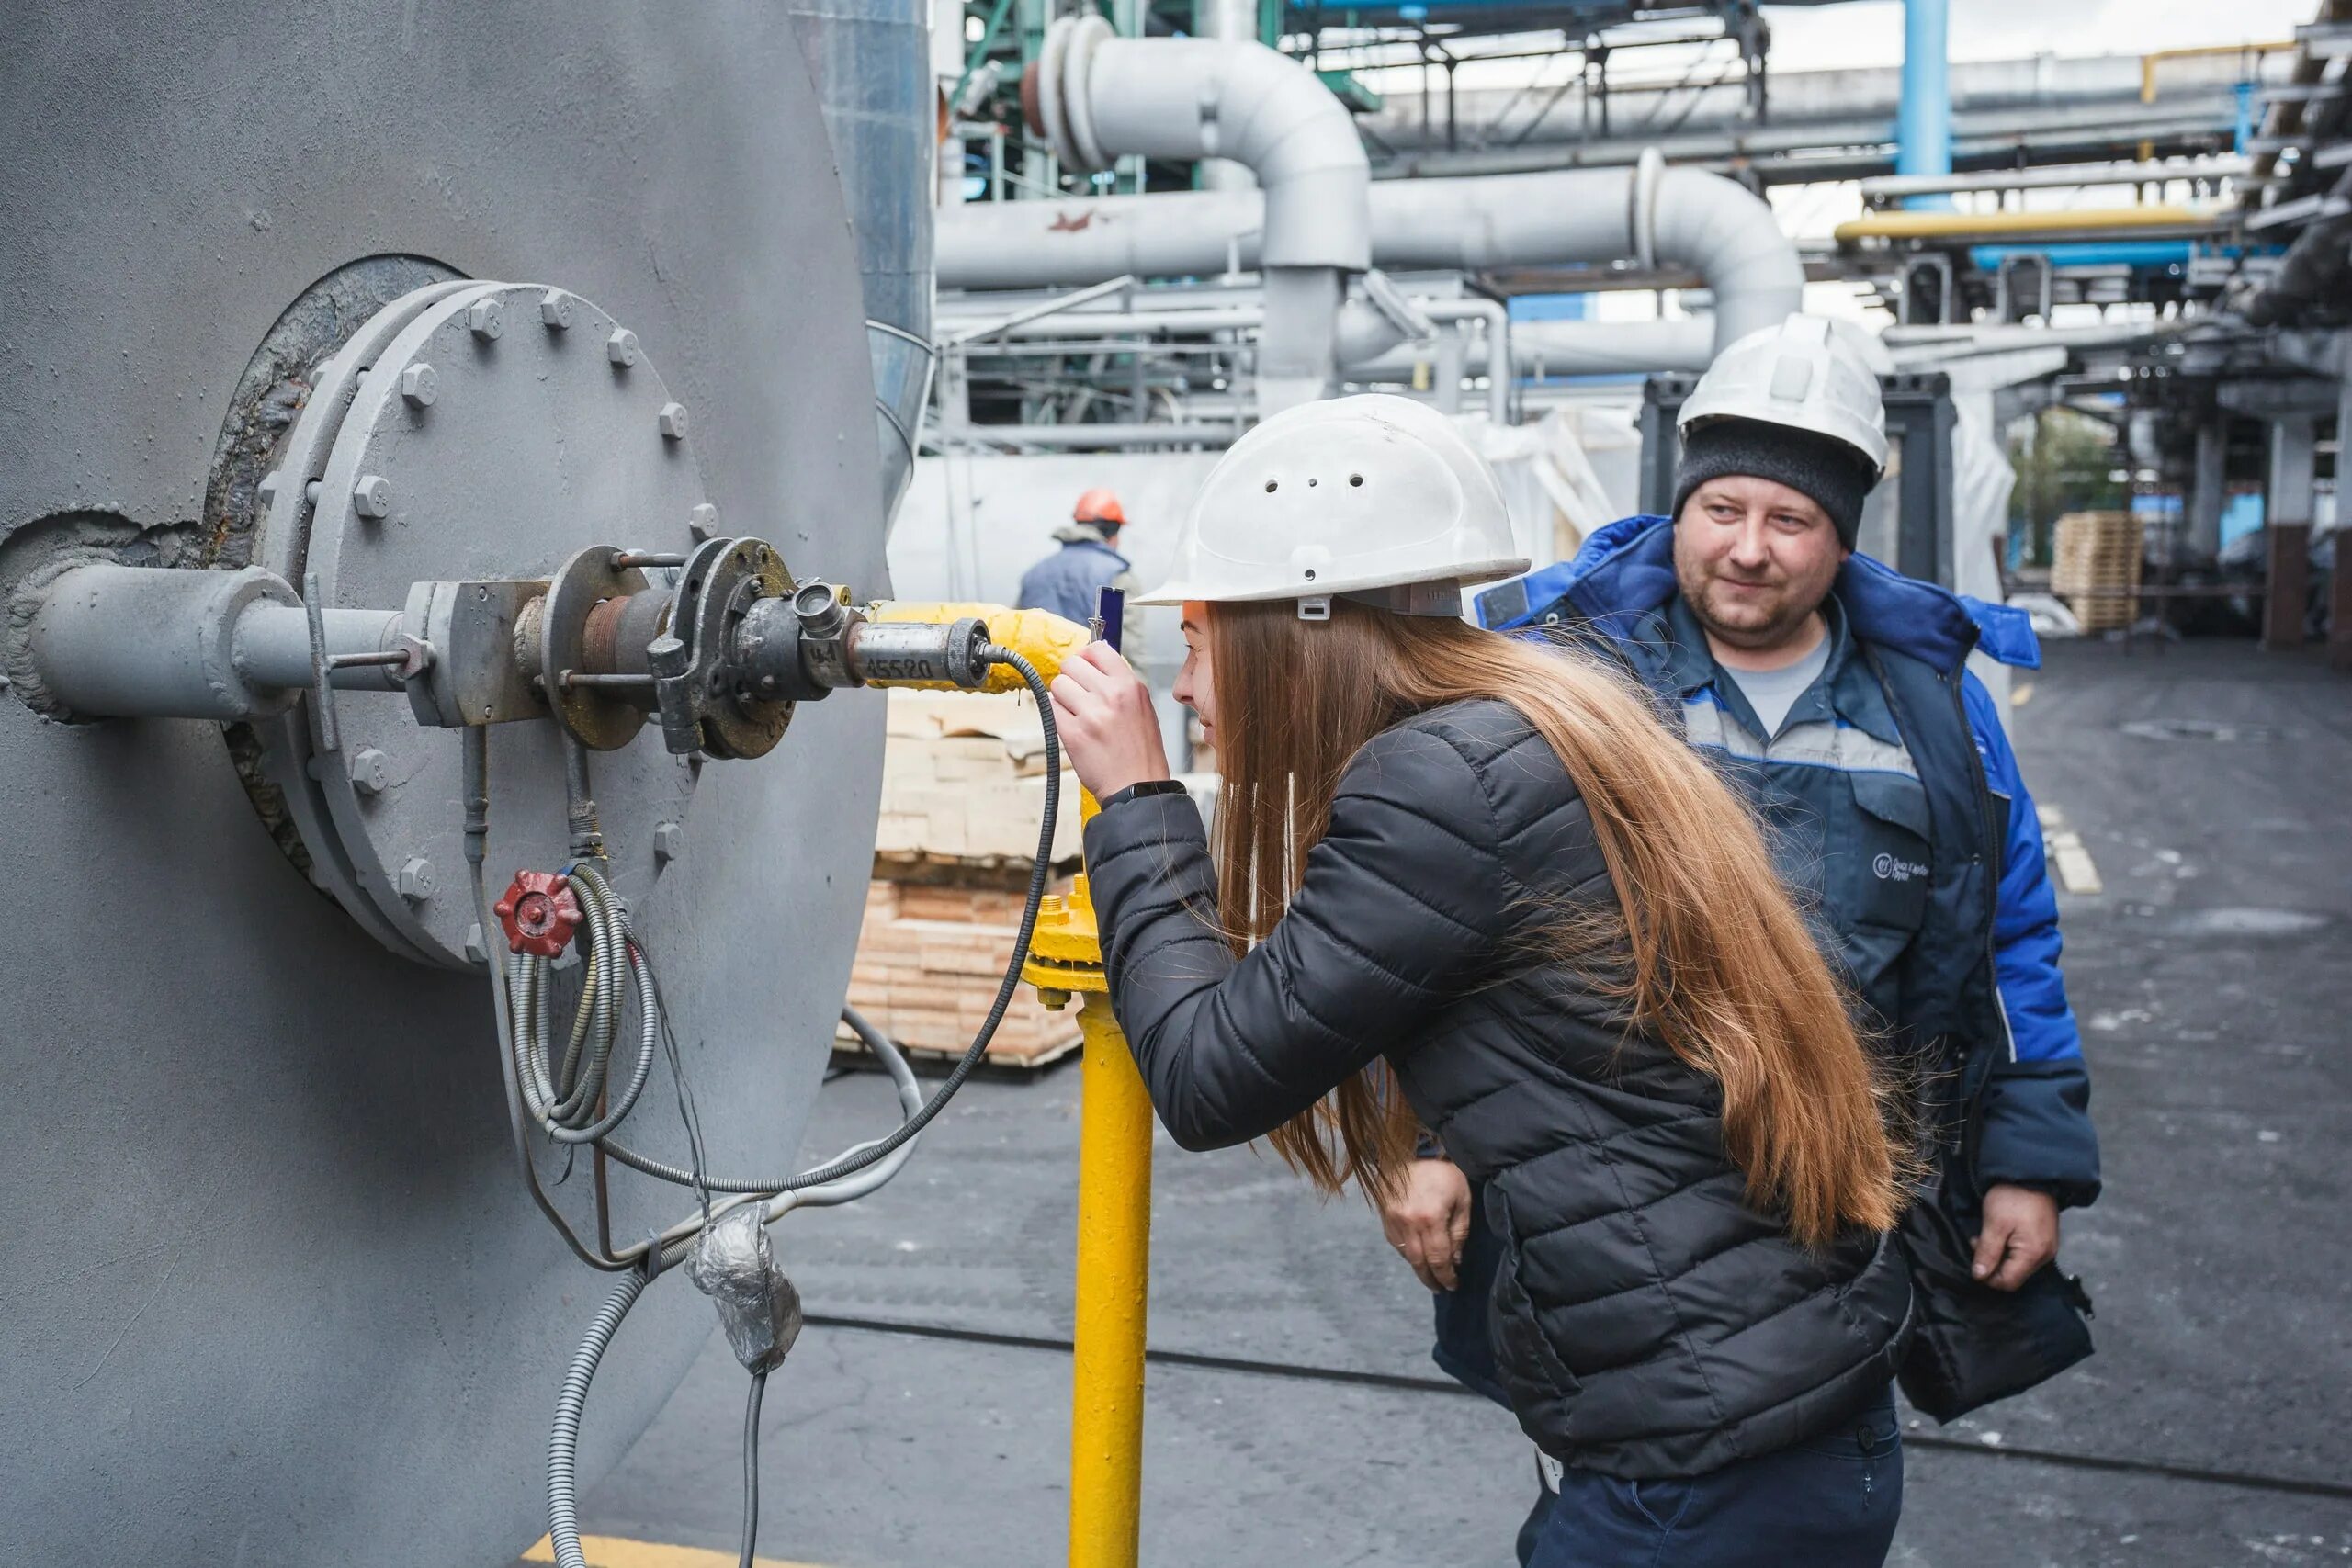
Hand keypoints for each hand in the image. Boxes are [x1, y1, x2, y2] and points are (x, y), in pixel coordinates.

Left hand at [1048, 641, 1170, 800]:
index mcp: (1130, 686)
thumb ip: (1118, 684)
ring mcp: (1090, 714)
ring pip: (1057, 685)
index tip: (1084, 667)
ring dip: (1062, 698)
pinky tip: (1072, 728)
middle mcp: (1110, 695)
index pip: (1097, 649)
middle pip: (1071, 664)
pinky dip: (1057, 717)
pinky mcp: (1073, 733)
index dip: (1085, 657)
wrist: (1137, 786)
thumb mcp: (1142, 707)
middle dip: (1071, 678)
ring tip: (1077, 715)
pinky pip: (1051, 709)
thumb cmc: (1140, 752)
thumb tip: (1092, 664)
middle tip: (1078, 695)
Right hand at [1380, 1158, 1473, 1291]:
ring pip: (1406, 1255)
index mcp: (1431, 1219)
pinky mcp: (1384, 1216)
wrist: (1411, 1148)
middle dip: (1430, 1279)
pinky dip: (1407, 1253)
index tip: (1453, 1285)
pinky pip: (1395, 1243)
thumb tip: (1455, 1259)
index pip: (1439, 1259)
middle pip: (1419, 1263)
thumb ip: (1459, 1231)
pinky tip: (1416, 1255)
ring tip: (1429, 1275)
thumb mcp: (1461, 1199)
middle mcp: (1408, 1224)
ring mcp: (1393, 1220)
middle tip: (1440, 1288)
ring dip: (1418, 1268)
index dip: (1446, 1276)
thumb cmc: (1443, 1173)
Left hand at [1971, 1184, 2059, 1290]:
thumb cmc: (2013, 1198)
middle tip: (1978, 1241)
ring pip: (2018, 1265)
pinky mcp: (2045, 1240)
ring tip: (1988, 1234)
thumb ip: (1987, 1252)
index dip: (1988, 1277)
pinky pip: (2025, 1254)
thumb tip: (1980, 1276)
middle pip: (2014, 1275)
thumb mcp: (1994, 1224)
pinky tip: (2001, 1233)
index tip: (1976, 1256)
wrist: (2033, 1174)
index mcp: (2033, 1255)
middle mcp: (2045, 1256)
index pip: (2008, 1282)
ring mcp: (2047, 1248)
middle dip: (1992, 1263)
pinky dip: (2010, 1248)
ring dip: (1999, 1254)